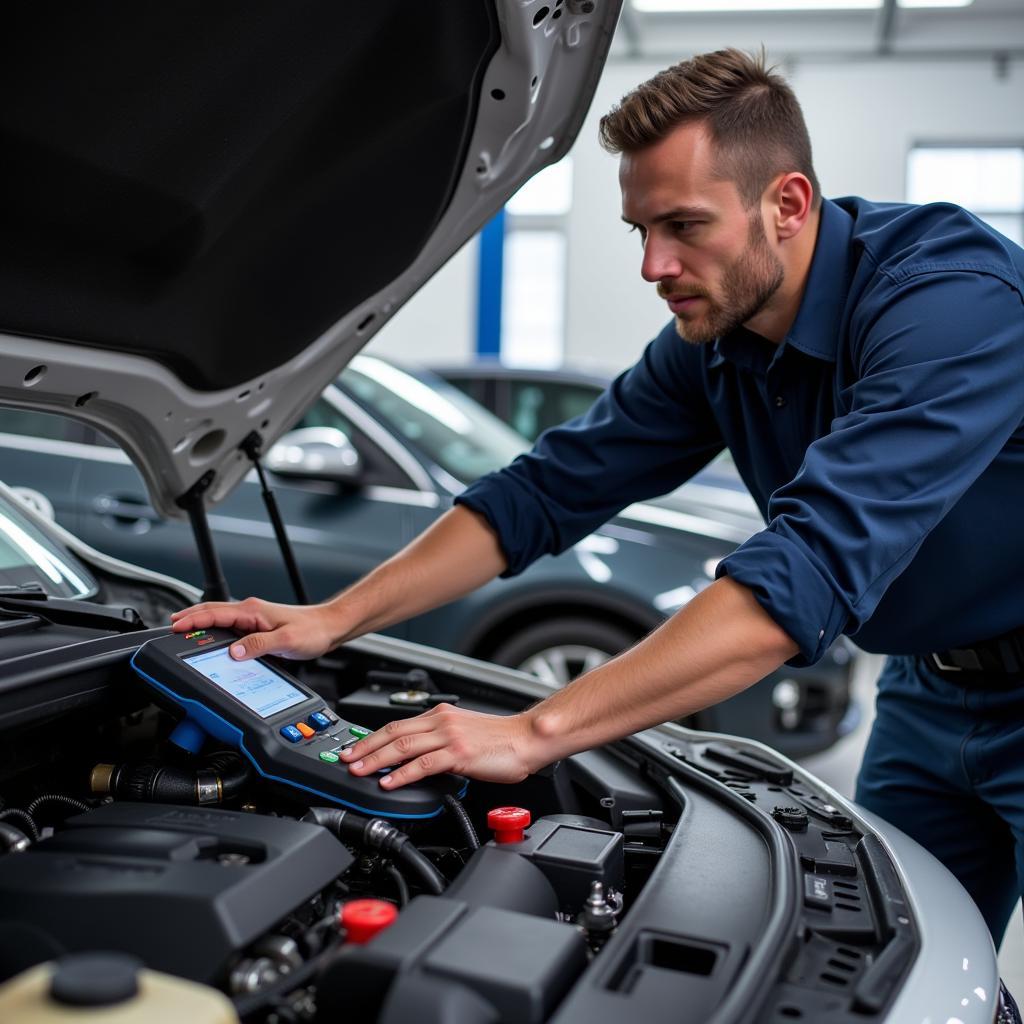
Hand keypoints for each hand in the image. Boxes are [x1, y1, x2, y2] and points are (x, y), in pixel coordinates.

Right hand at [170, 596, 339, 660]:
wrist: (329, 627)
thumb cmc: (312, 631)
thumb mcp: (285, 641)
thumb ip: (258, 645)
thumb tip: (233, 652)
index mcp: (252, 611)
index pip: (214, 613)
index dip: (192, 619)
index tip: (175, 625)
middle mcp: (250, 611)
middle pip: (212, 612)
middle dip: (189, 618)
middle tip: (170, 626)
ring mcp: (253, 618)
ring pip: (220, 618)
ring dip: (201, 623)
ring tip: (183, 631)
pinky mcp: (258, 626)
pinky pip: (230, 627)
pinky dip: (215, 631)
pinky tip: (212, 640)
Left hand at [340, 704, 545, 787]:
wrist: (527, 739)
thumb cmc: (501, 740)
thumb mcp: (463, 733)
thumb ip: (439, 741)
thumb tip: (415, 758)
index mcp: (441, 714)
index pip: (396, 724)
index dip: (372, 737)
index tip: (354, 748)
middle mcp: (441, 721)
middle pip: (392, 732)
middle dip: (365, 748)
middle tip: (345, 760)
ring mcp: (449, 736)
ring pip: (402, 746)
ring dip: (376, 760)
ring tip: (358, 771)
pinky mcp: (459, 754)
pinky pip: (423, 764)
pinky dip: (402, 774)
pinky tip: (389, 782)